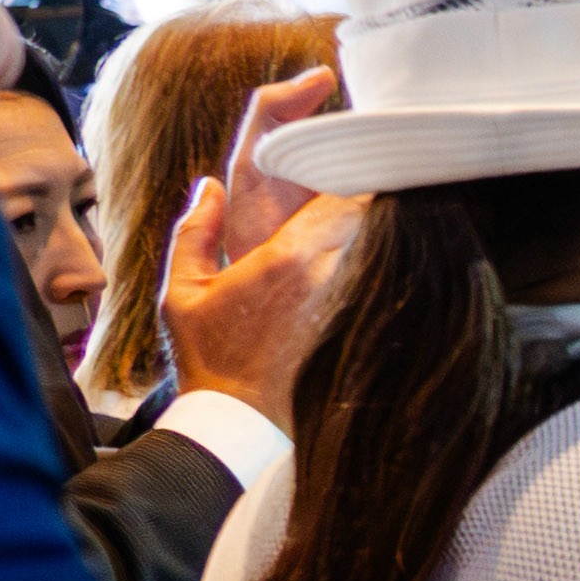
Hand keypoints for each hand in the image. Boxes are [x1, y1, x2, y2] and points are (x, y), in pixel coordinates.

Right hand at [158, 72, 362, 425]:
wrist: (241, 423)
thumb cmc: (209, 359)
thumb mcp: (181, 294)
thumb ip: (193, 233)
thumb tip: (207, 186)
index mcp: (288, 257)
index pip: (348, 192)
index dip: (359, 170)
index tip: (359, 157)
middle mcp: (331, 275)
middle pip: (380, 213)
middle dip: (381, 192)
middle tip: (383, 175)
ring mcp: (353, 302)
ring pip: (390, 244)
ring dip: (390, 227)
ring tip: (397, 210)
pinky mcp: (364, 326)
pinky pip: (390, 279)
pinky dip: (393, 262)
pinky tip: (397, 258)